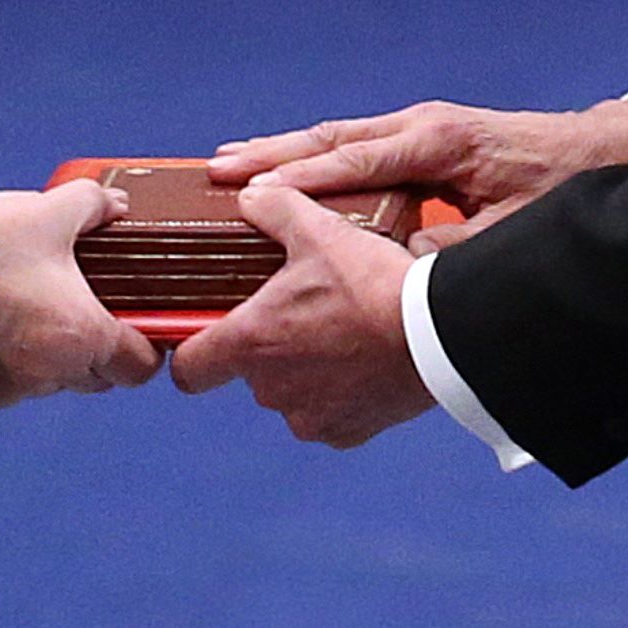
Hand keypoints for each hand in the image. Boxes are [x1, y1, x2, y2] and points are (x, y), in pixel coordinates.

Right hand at [0, 181, 161, 409]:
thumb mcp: (43, 211)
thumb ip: (93, 205)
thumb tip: (117, 206)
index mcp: (83, 338)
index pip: (143, 365)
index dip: (146, 340)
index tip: (134, 314)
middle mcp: (54, 376)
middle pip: (103, 377)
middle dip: (101, 346)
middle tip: (84, 301)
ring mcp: (13, 392)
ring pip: (56, 379)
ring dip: (55, 352)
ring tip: (31, 302)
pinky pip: (13, 382)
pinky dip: (12, 358)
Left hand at [169, 182, 431, 446]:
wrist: (439, 333)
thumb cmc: (374, 283)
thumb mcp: (319, 229)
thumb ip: (273, 208)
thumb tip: (250, 195)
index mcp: (251, 344)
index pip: (188, 370)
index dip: (192, 350)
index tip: (204, 334)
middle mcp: (272, 391)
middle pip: (249, 373)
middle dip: (269, 347)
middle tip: (302, 311)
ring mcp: (311, 417)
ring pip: (292, 395)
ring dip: (306, 371)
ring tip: (340, 333)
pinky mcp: (348, 432)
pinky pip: (331, 415)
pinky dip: (342, 394)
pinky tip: (364, 362)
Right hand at [209, 97, 627, 244]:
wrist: (605, 153)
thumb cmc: (562, 193)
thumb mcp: (510, 231)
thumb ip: (452, 250)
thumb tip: (398, 265)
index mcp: (438, 142)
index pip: (355, 161)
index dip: (300, 179)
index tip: (249, 193)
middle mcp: (422, 127)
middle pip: (333, 140)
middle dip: (273, 155)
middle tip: (215, 168)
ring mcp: (422, 129)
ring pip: (339, 140)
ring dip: (286, 153)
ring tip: (231, 163)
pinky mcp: (427, 140)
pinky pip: (358, 150)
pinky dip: (317, 159)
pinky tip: (287, 172)